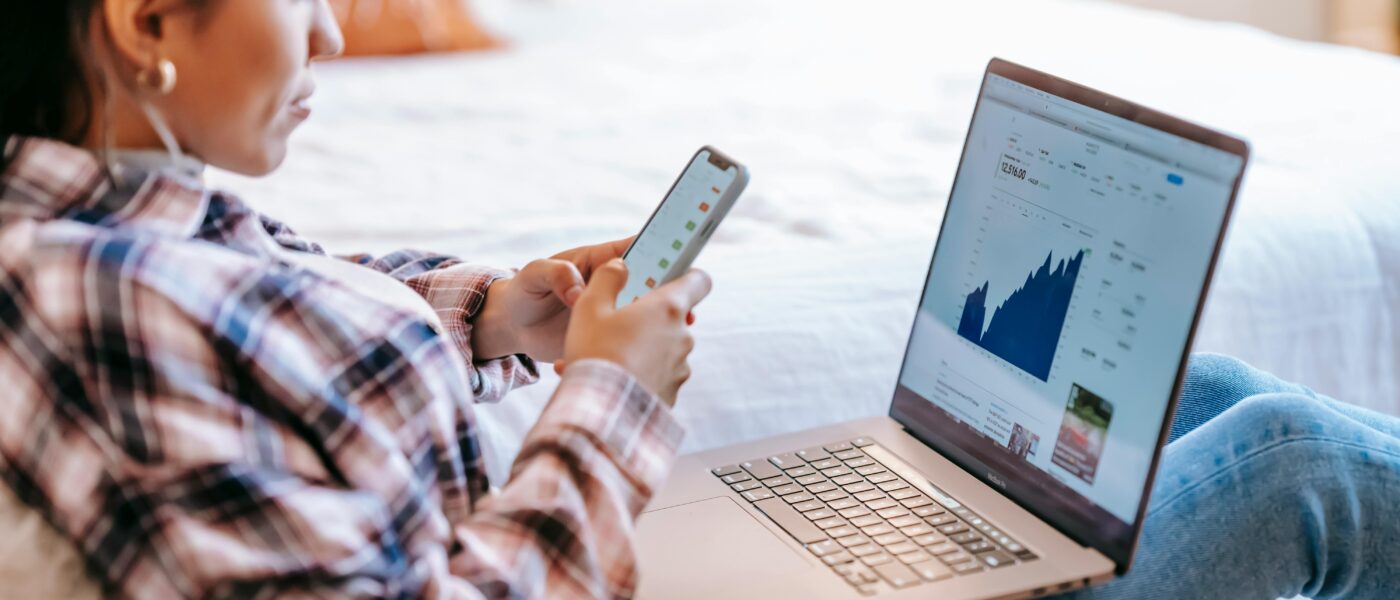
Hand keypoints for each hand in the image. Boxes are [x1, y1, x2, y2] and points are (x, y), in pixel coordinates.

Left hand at [472, 237, 695, 361]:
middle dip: (671, 293)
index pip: (637, 249)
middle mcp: (613, 286)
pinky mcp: (609, 337)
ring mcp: (614, 312)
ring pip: (648, 314)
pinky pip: (630, 340)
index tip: (682, 256)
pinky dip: (639, 348)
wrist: (512, 328)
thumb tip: (579, 293)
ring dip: (662, 323)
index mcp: (599, 261)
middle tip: (685, 308)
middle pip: (652, 283)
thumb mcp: (534, 274)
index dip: (661, 249)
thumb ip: (556, 274)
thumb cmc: (523, 291)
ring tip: (675, 335)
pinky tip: (643, 359)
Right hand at [560, 259, 711, 404]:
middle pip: (671, 318)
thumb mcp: (590, 305)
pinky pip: (654, 377)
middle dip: (645, 320)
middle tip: (612, 327)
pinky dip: (635, 375)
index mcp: (668, 308)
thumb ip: (608, 277)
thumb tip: (621, 265)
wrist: (602, 413)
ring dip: (635, 350)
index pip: (699, 280)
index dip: (686, 275)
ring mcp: (680, 368)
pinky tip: (606, 381)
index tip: (670, 278)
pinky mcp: (672, 393)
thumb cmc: (596, 353)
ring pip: (659, 349)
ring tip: (599, 359)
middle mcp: (683, 337)